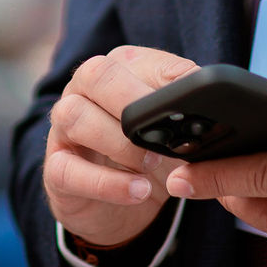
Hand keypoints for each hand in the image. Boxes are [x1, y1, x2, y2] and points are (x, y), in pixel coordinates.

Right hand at [42, 45, 200, 246]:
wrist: (117, 206)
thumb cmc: (147, 155)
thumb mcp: (171, 131)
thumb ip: (186, 108)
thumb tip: (210, 95)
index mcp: (114, 70)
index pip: (134, 59)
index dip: (165, 77)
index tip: (194, 100)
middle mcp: (82, 91)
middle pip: (94, 74)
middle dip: (132, 101)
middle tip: (163, 134)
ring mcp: (62, 129)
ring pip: (74, 116)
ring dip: (119, 142)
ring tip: (152, 165)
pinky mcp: (56, 169)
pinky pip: (67, 170)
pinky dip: (107, 183)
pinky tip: (138, 191)